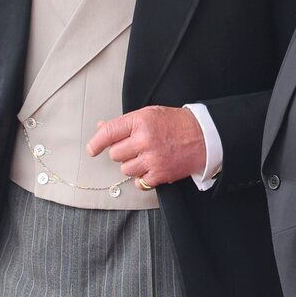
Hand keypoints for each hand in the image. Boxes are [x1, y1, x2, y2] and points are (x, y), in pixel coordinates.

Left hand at [86, 106, 205, 187]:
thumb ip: (125, 123)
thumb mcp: (149, 115)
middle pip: (115, 154)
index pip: (108, 132)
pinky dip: (143, 177)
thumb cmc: (175, 124)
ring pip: (125, 169)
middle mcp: (144, 140)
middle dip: (122, 152)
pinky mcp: (160, 174)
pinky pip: (139, 182)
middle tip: (137, 147)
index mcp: (140, 121)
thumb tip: (101, 128)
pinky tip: (153, 167)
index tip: (92, 149)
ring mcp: (152, 159)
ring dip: (132, 165)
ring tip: (147, 157)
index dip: (96, 142)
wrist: (204, 137)